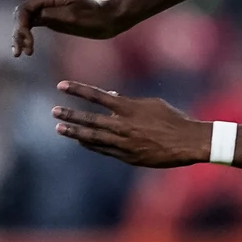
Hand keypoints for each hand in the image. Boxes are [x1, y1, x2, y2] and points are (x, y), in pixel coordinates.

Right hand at [11, 0, 130, 55]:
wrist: (110, 19)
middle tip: (20, 53)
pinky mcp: (51, 19)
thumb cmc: (94, 16)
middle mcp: (45, 0)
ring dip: (20, 37)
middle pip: (22, 15)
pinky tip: (26, 49)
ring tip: (20, 54)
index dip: (20, 25)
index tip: (26, 41)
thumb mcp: (72, 16)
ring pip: (25, 22)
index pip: (25, 9)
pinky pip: (32, 26)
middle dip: (18, 33)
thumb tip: (35, 16)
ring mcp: (47, 9)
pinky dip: (27, 37)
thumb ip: (51, 15)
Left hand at [51, 82, 208, 167]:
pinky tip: (80, 139)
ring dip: (75, 131)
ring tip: (59, 127)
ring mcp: (124, 142)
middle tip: (54, 111)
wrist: (187, 142)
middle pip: (90, 119)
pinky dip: (90, 144)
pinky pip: (103, 149)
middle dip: (70, 114)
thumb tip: (111, 96)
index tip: (61, 85)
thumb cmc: (172, 119)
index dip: (78, 90)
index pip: (98, 96)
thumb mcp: (151, 104)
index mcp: (129, 108)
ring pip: (93, 136)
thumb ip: (129, 102)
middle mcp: (123, 125)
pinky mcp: (127, 156)